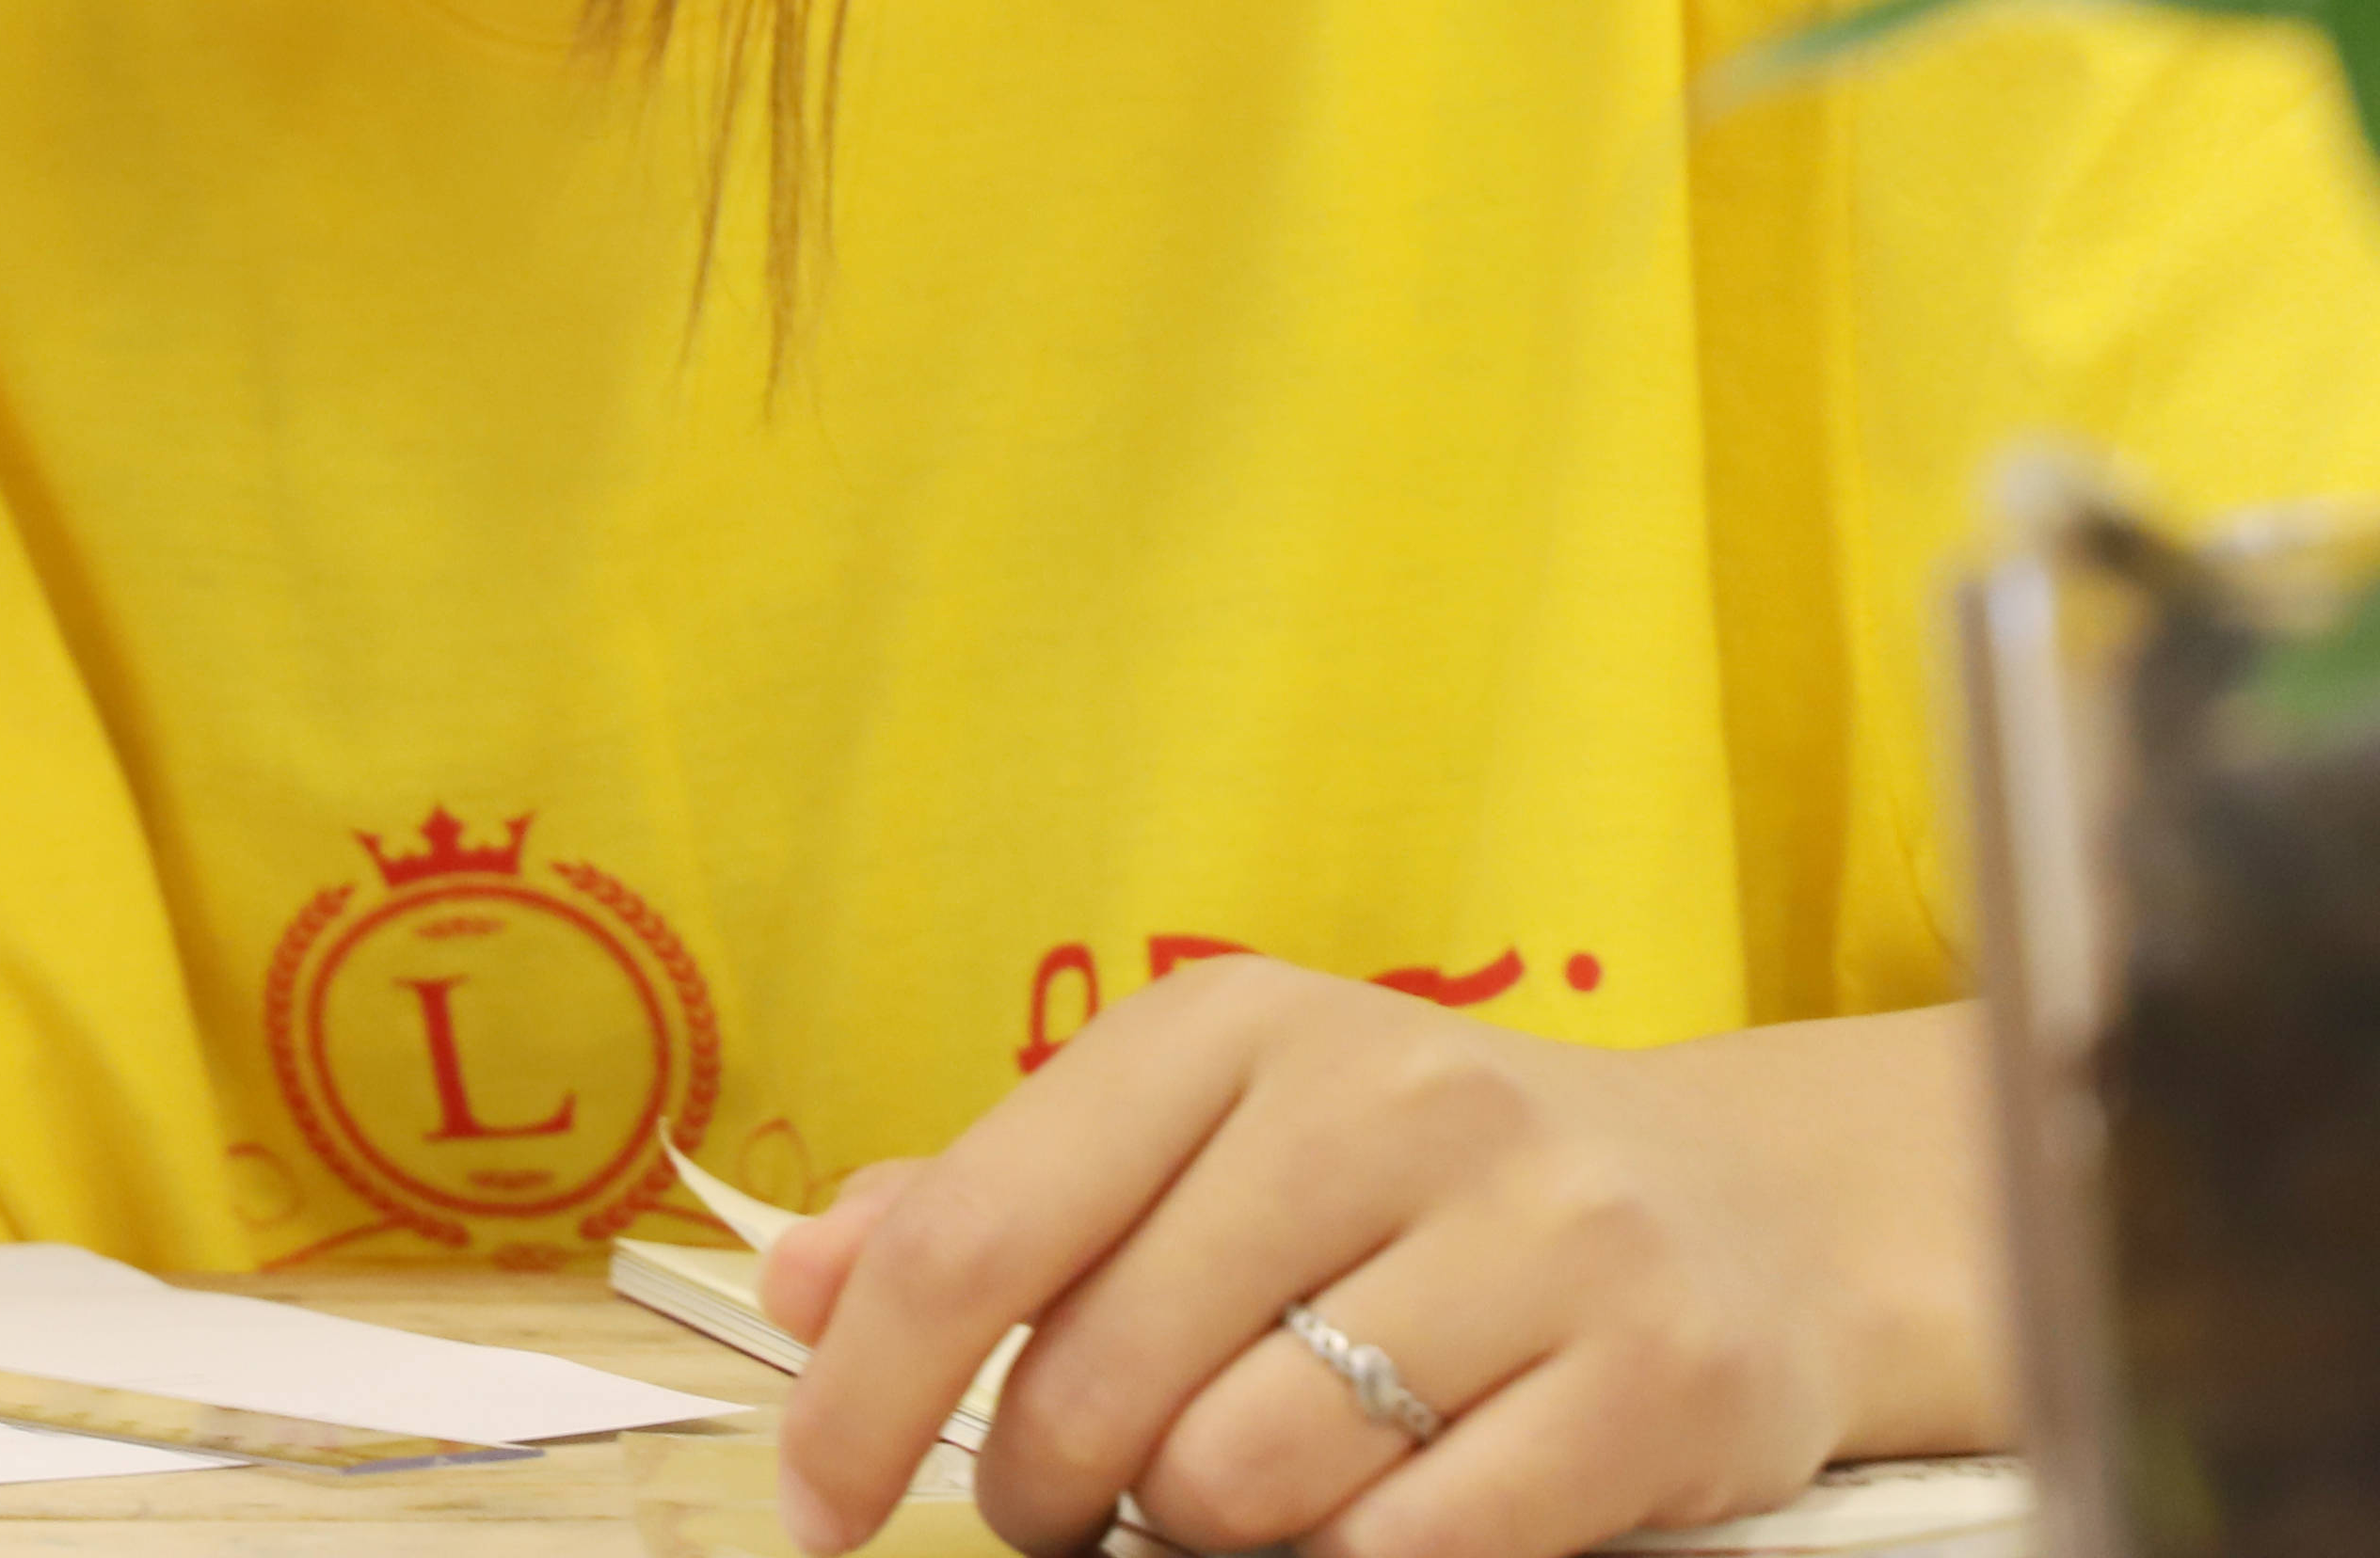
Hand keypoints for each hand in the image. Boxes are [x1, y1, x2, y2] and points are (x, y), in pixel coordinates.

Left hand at [761, 969, 1995, 1557]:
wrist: (1737, 1210)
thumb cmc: (1400, 1192)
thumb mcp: (1187, 1145)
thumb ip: (986, 1208)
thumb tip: (796, 1288)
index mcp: (1226, 1028)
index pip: (976, 1231)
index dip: (860, 1394)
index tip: (809, 1509)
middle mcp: (1380, 1098)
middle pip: (1100, 1382)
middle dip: (1046, 1489)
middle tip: (1074, 1504)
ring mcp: (1532, 1232)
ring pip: (1242, 1480)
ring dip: (1206, 1532)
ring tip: (1243, 1489)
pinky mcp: (1652, 1374)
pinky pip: (1409, 1549)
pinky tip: (1371, 1517)